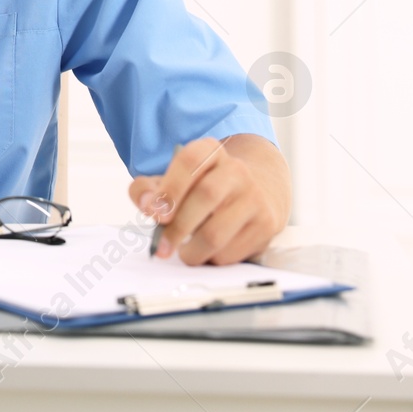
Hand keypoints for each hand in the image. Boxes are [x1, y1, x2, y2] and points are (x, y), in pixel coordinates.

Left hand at [127, 135, 289, 265]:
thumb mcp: (172, 180)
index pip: (190, 161)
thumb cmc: (202, 189)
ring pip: (216, 233)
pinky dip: (211, 259)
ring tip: (184, 251)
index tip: (153, 212)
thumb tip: (145, 204)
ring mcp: (255, 197)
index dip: (170, 187)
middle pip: (205, 196)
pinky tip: (207, 252)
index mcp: (209, 152)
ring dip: (192, 251)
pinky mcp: (267, 225)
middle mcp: (236, 170)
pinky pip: (231, 253)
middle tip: (162, 246)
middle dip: (177, 227)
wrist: (256, 191)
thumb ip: (147, 189)